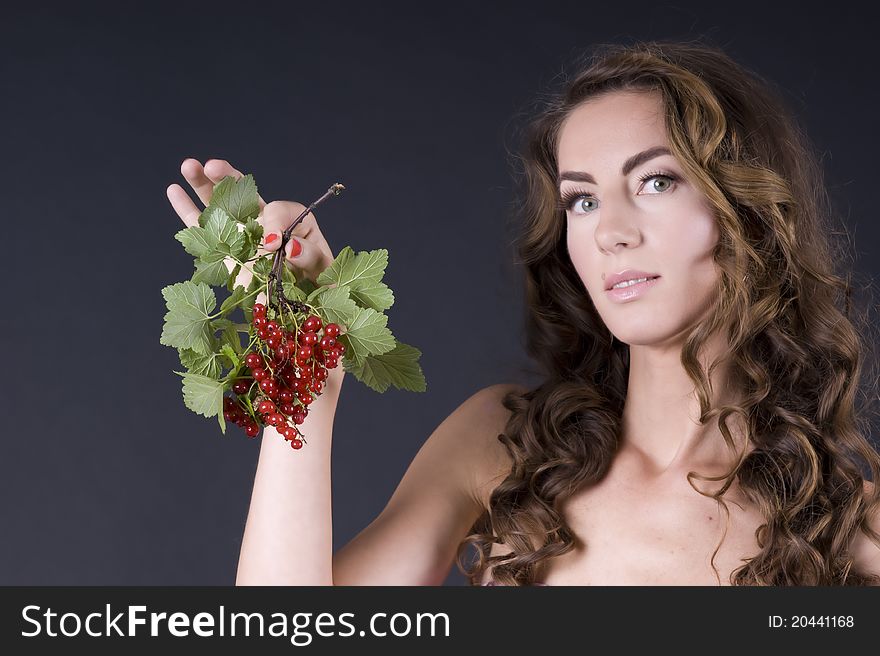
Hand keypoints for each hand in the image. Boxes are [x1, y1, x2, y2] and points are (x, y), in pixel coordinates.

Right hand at [166, 158, 335, 285]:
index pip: (278, 213)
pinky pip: (206, 230)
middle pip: (246, 194)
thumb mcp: (325, 272)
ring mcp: (245, 236)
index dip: (272, 225)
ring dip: (205, 185)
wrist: (307, 312)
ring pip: (222, 206)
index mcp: (297, 224)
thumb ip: (310, 257)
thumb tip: (289, 247)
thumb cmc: (321, 290)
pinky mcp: (227, 253)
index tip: (270, 246)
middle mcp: (268, 224)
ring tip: (189, 166)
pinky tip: (174, 190)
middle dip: (230, 179)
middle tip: (214, 167)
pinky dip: (189, 211)